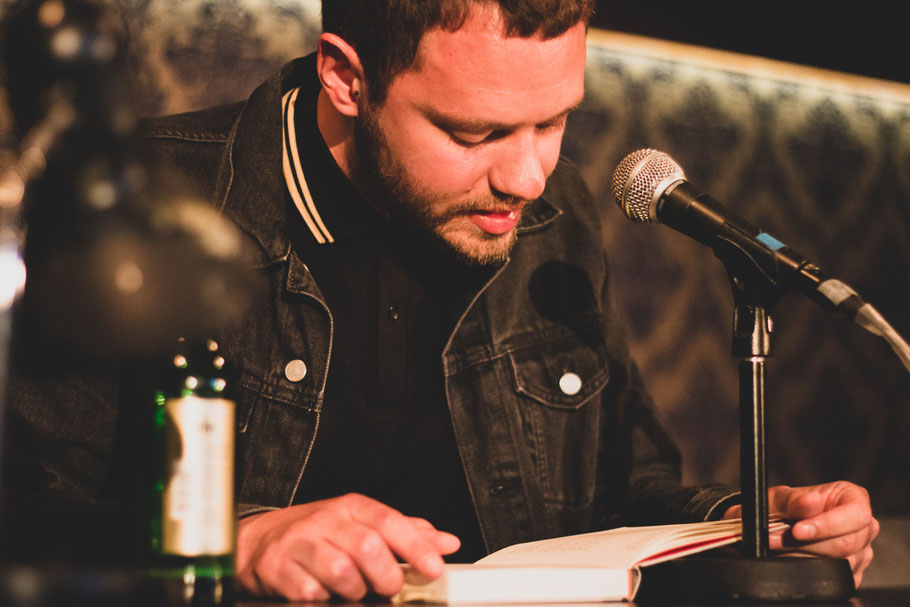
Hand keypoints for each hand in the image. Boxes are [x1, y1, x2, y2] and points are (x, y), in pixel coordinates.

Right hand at [236, 493, 460, 599]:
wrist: (258, 541)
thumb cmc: (317, 534)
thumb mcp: (361, 524)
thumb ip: (405, 533)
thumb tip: (446, 542)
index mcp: (350, 507)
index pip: (389, 521)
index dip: (416, 546)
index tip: (435, 568)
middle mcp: (325, 520)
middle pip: (368, 546)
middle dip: (387, 576)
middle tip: (390, 587)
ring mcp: (299, 543)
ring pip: (340, 571)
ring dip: (355, 591)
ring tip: (354, 590)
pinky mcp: (277, 567)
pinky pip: (310, 592)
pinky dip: (323, 599)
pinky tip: (325, 593)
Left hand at [724, 481, 878, 586]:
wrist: (775, 528)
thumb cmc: (783, 508)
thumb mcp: (780, 499)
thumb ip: (794, 500)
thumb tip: (811, 501)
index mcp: (853, 497)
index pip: (856, 514)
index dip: (828, 525)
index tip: (797, 530)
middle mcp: (864, 526)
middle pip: (846, 543)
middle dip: (806, 544)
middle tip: (776, 540)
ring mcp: (861, 552)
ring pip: (840, 564)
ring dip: (802, 557)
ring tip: (779, 547)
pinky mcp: (852, 574)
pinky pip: (836, 579)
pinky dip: (808, 571)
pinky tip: (791, 557)